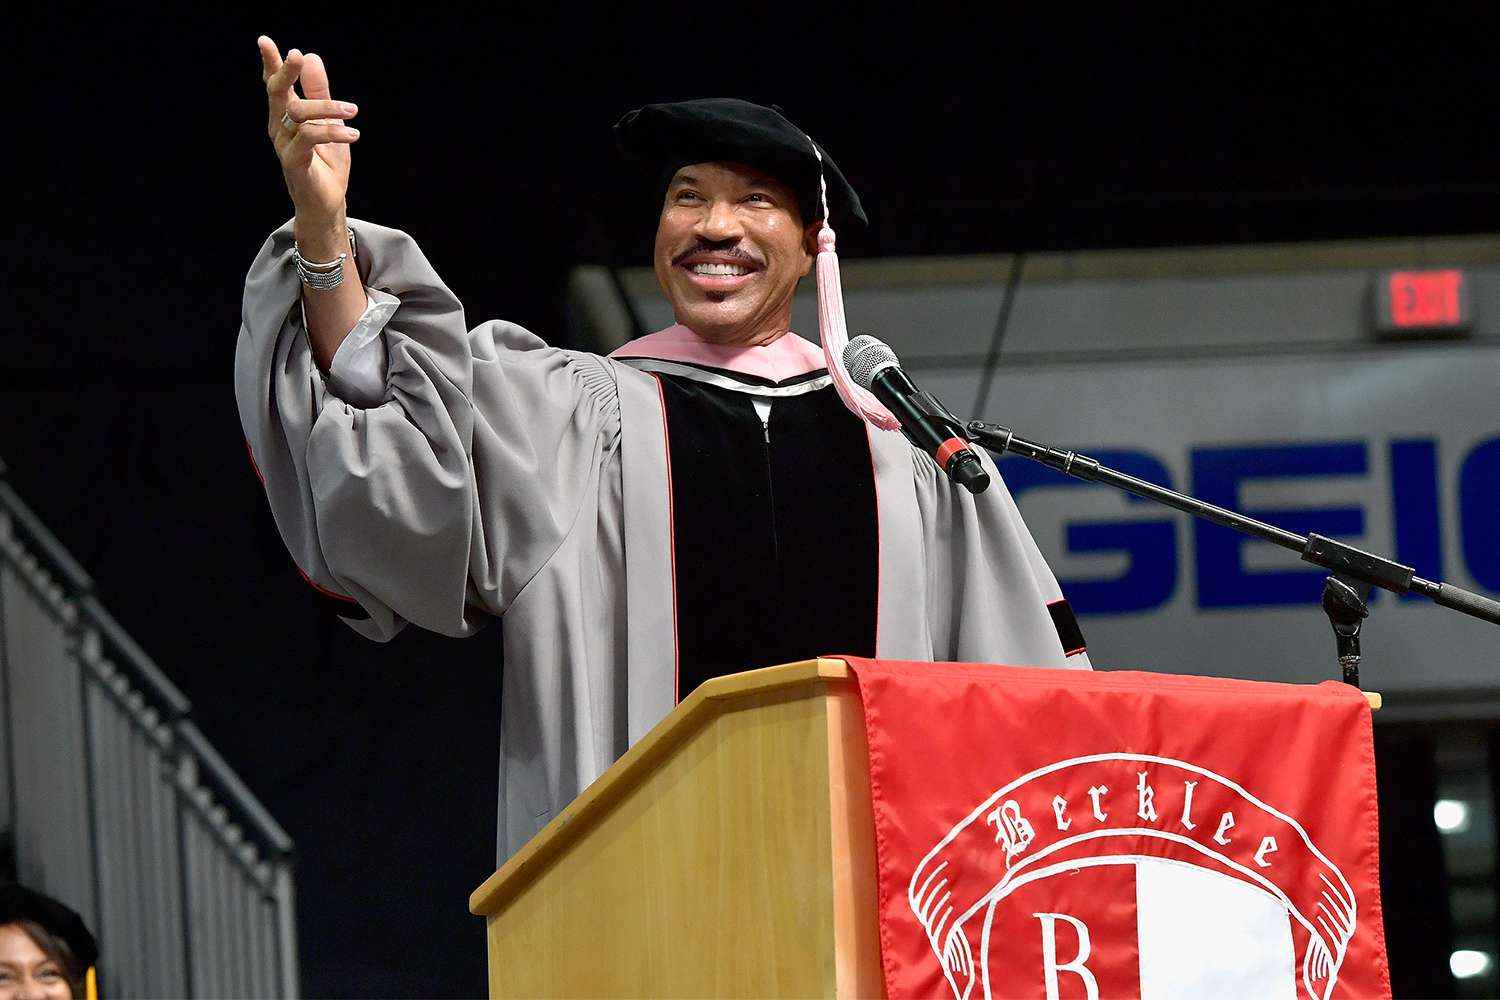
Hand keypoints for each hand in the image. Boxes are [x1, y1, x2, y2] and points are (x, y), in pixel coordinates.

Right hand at [258, 36, 359, 239]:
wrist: (328, 203)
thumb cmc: (326, 164)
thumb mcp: (330, 122)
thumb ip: (321, 92)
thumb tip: (311, 57)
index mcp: (285, 116)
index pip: (275, 85)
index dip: (270, 64)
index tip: (265, 41)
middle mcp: (279, 127)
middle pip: (277, 93)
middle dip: (286, 72)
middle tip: (297, 55)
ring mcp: (284, 145)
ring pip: (298, 113)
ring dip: (328, 108)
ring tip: (353, 111)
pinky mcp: (293, 162)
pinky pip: (309, 137)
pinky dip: (332, 131)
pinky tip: (353, 134)